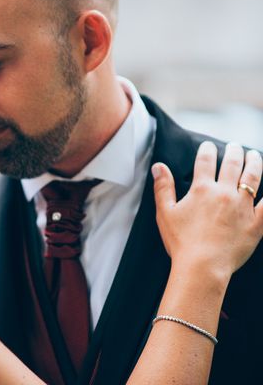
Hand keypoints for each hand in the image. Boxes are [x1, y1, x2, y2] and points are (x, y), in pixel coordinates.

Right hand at [152, 141, 262, 278]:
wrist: (202, 266)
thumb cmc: (181, 242)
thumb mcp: (165, 213)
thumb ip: (163, 187)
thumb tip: (158, 166)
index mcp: (202, 189)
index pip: (205, 161)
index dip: (206, 150)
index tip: (208, 145)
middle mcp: (224, 193)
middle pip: (232, 165)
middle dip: (233, 152)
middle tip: (234, 146)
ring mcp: (243, 207)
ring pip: (253, 178)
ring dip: (254, 163)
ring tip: (254, 155)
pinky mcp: (256, 223)